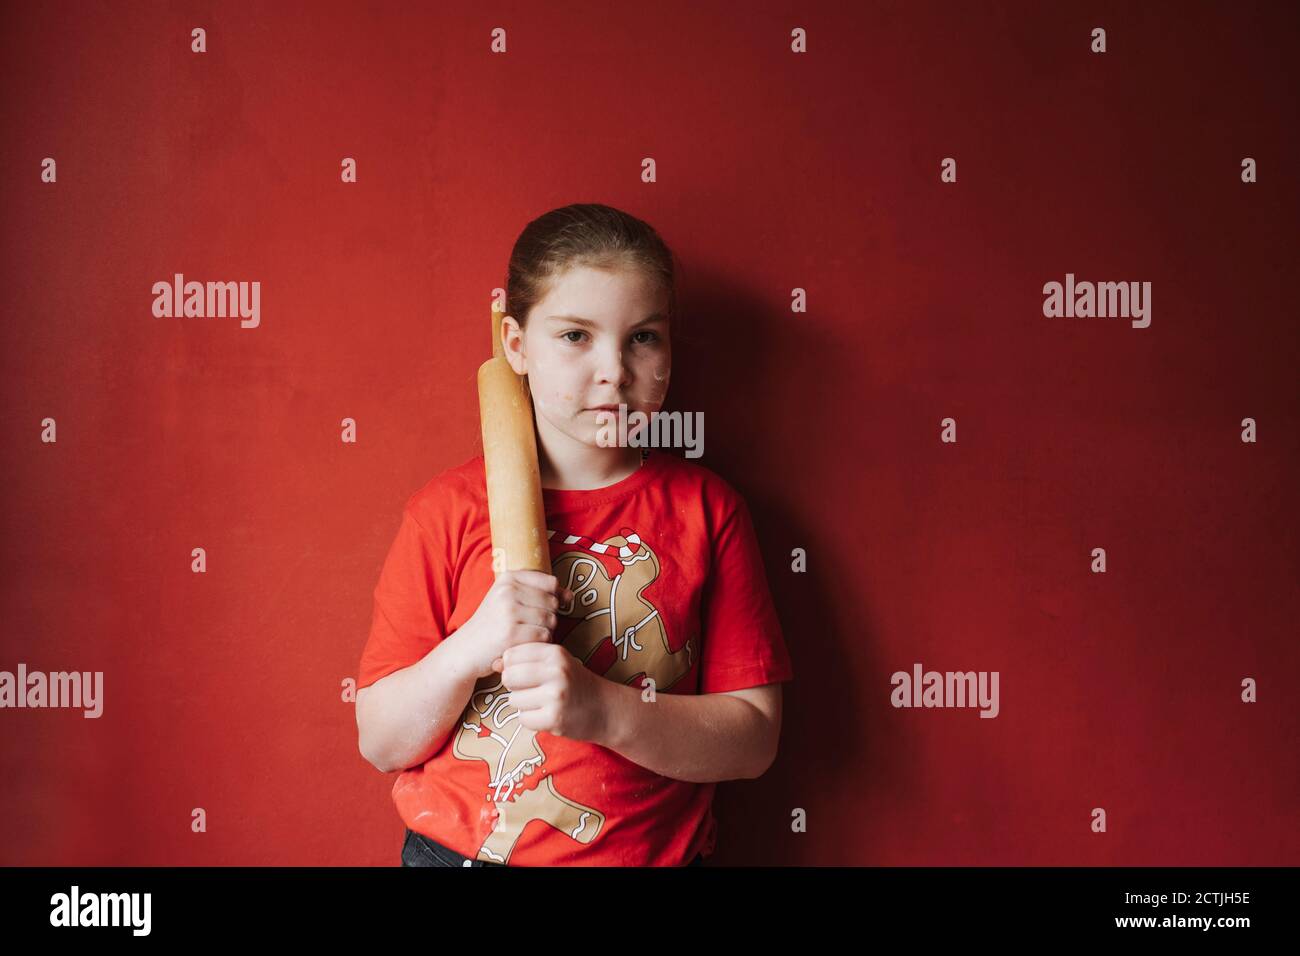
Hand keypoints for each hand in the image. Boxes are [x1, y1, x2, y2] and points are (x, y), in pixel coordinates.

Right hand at [447, 570, 572, 679]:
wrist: (467, 650)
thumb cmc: (494, 625)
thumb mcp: (512, 601)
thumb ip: (542, 594)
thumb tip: (571, 595)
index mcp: (508, 578)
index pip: (551, 582)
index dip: (552, 598)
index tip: (539, 609)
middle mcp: (508, 591)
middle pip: (553, 602)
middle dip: (548, 617)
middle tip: (528, 627)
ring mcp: (509, 611)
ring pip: (551, 620)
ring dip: (545, 632)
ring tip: (526, 635)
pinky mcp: (511, 633)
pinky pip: (544, 636)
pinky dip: (539, 644)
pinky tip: (524, 645)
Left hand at [500, 641, 608, 742]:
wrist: (604, 709)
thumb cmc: (574, 683)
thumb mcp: (556, 663)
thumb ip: (527, 660)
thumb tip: (493, 662)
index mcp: (555, 653)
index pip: (512, 655)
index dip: (512, 666)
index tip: (525, 673)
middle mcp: (556, 671)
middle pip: (509, 677)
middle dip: (514, 686)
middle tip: (531, 690)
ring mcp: (556, 695)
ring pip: (514, 700)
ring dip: (523, 705)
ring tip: (541, 703)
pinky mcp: (555, 718)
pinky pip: (523, 719)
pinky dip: (531, 720)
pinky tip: (546, 715)